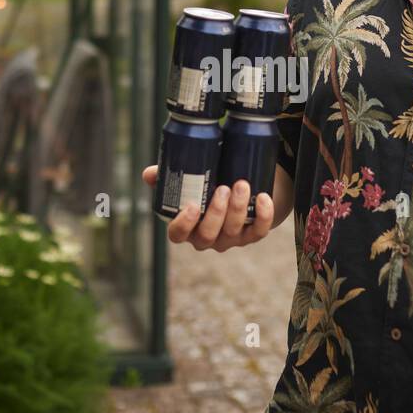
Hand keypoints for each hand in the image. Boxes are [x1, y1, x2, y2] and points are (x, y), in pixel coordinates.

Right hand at [141, 166, 273, 251]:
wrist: (241, 188)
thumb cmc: (207, 185)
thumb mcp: (187, 182)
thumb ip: (167, 177)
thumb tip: (148, 173)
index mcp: (187, 227)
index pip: (178, 235)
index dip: (183, 225)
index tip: (192, 205)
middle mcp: (208, 238)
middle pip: (208, 235)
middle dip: (217, 212)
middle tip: (223, 188)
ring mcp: (231, 239)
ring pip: (233, 231)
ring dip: (238, 208)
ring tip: (242, 184)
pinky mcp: (253, 235)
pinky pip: (259, 231)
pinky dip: (264, 215)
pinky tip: (264, 197)